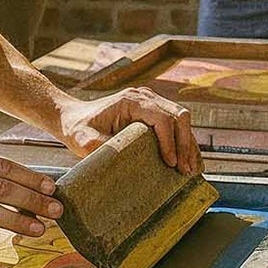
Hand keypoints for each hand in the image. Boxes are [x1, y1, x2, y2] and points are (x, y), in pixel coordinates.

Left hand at [56, 87, 201, 175]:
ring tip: (192, 170)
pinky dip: (185, 142)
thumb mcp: (82, 138)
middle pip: (178, 116)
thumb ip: (95, 145)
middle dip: (185, 144)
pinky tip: (189, 161)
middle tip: (186, 170)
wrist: (74, 117)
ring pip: (182, 120)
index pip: (161, 117)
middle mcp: (145, 97)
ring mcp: (152, 103)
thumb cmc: (78, 127)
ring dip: (189, 145)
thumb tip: (116, 158)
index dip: (170, 141)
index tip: (170, 164)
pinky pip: (176, 125)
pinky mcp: (154, 112)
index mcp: (131, 100)